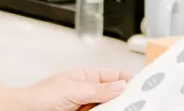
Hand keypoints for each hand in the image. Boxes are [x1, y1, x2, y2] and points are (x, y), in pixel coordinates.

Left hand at [9, 69, 130, 110]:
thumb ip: (98, 89)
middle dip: (126, 98)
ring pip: (108, 108)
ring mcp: (84, 107)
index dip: (129, 79)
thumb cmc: (39, 98)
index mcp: (84, 77)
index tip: (145, 85)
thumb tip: (121, 86)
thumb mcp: (73, 90)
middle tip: (141, 102)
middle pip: (113, 94)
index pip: (113, 76)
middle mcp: (86, 92)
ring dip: (117, 107)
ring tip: (132, 108)